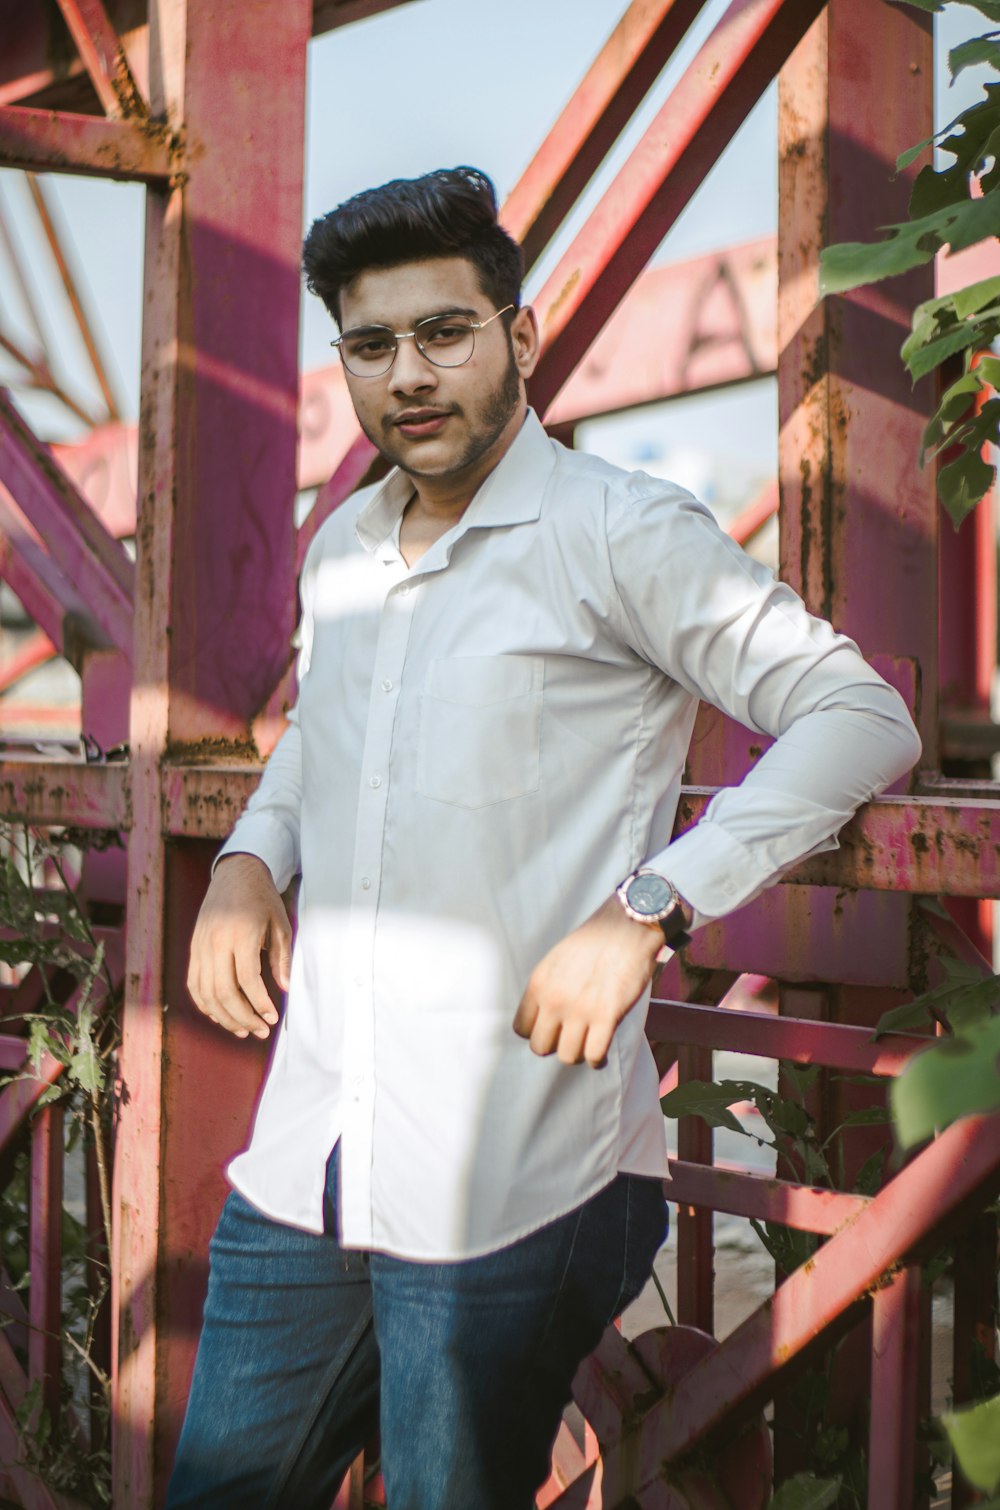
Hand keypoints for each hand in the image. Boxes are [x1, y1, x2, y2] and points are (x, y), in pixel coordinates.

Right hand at [187, 853, 291, 1039]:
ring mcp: (200, 945)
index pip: (247, 980)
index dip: (260, 1003)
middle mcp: (215, 941)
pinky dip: (205, 1004)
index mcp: (240, 933)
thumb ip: (282, 958)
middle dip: (242, 1017)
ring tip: (244, 1030)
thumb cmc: (262, 899)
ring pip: (205, 992)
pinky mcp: (193, 948)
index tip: (273, 1017)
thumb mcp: (281, 924)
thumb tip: (285, 989)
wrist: (235, 874)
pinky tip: (222, 1016)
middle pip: (223, 991)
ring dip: (224, 1017)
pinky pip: (194, 984)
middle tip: (260, 1031)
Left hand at [513, 895, 665, 1067]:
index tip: (550, 1030)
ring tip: (587, 1045)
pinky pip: (594, 1055)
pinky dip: (598, 1058)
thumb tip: (544, 1016)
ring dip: (578, 1054)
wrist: (626, 928)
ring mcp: (580, 1010)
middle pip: (540, 1047)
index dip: (537, 1032)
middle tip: (569, 1039)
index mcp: (538, 984)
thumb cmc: (593, 941)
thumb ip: (546, 987)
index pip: (521, 1029)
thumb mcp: (556, 960)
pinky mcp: (606, 1016)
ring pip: (567, 1056)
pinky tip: (601, 1051)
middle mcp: (554, 1000)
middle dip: (555, 1046)